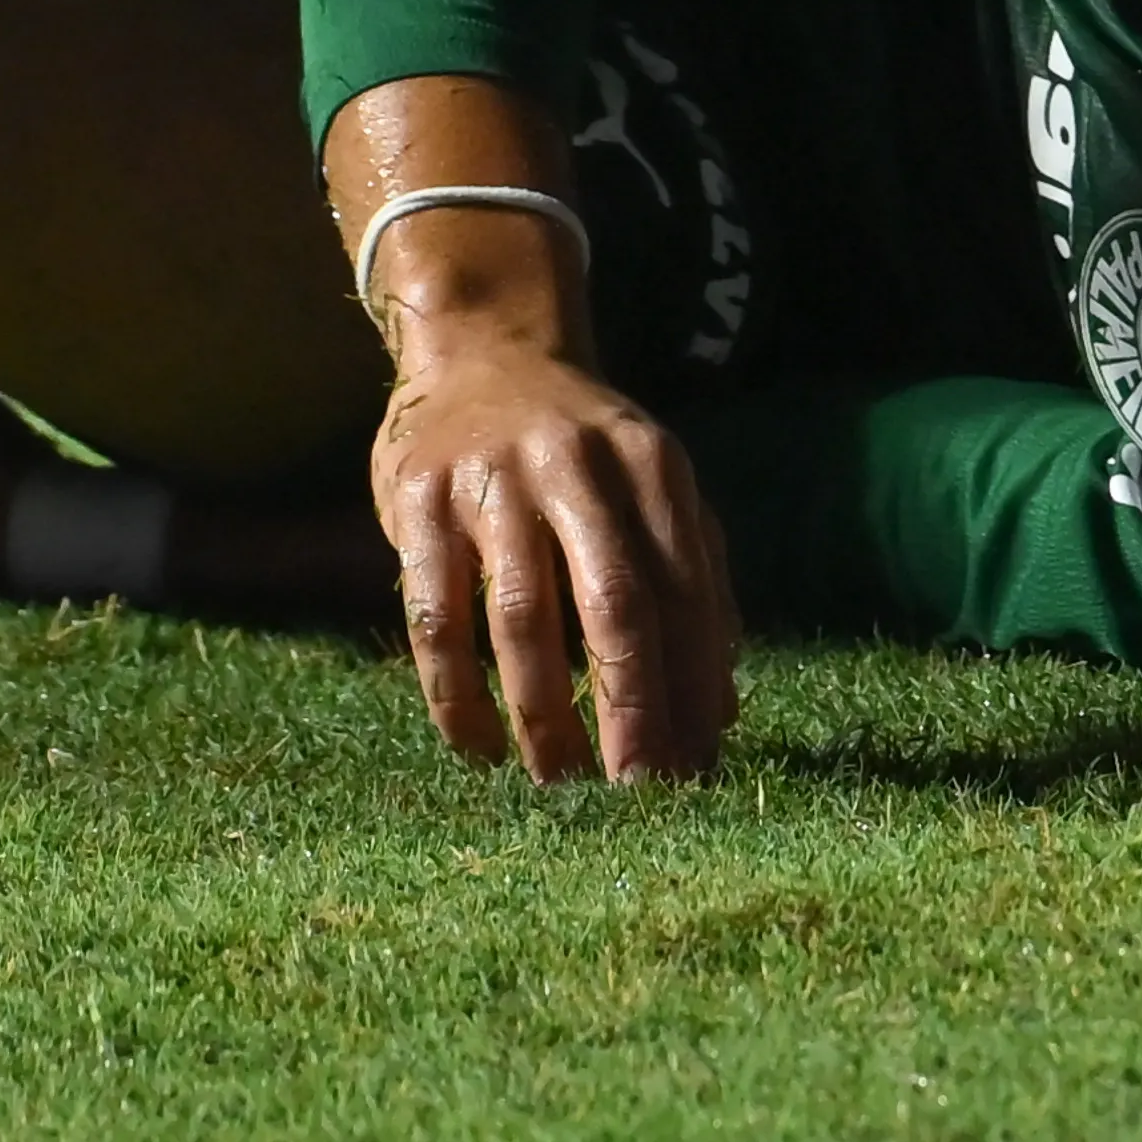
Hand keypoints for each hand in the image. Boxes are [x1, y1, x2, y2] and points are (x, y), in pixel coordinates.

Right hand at [370, 334, 739, 781]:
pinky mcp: (419, 499)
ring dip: (544, 714)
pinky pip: (437, 617)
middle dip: (634, 708)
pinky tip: (478, 748)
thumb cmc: (585, 446)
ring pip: (522, 620)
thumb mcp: (655, 487)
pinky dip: (457, 694)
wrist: (483, 349)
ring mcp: (492, 478)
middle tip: (641, 792)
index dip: (695, 685)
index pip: (685, 592)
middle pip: (615, 604)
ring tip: (561, 781)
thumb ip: (695, 585)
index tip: (701, 768)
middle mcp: (576, 464)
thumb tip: (722, 713)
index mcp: (651, 464)